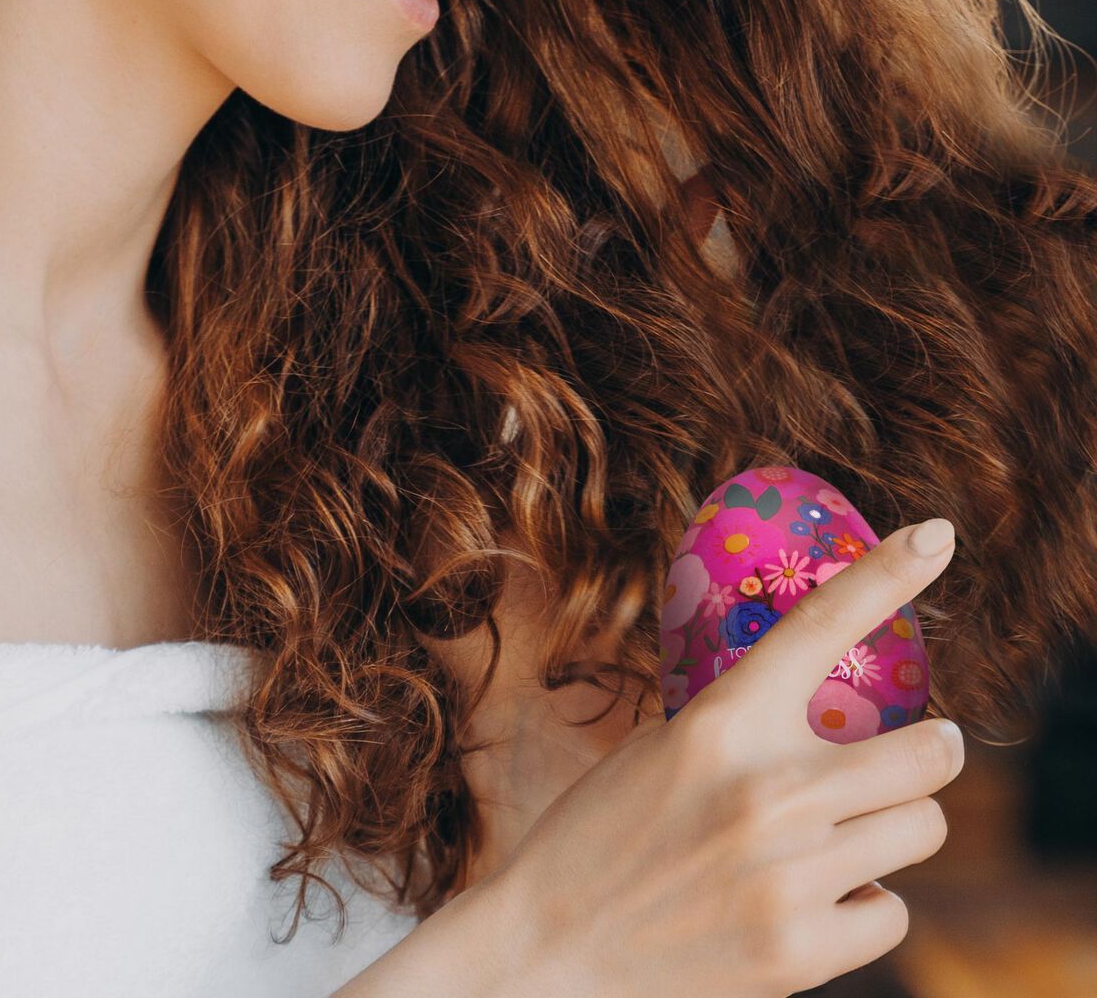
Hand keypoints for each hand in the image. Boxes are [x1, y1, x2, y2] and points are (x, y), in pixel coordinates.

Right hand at [481, 518, 965, 997]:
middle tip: (922, 750)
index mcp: (721, 722)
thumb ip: (739, 727)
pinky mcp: (801, 951)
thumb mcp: (658, 751)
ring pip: (919, 830)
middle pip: (928, 754)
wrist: (550, 948)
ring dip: (891, 825)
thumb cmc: (597, 835)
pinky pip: (889, 910)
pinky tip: (814, 897)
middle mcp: (767, 790)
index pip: (821, 626)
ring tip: (841, 836)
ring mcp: (789, 875)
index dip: (889, 572)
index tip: (937, 536)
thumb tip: (813, 712)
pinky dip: (863, 901)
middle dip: (933, 749)